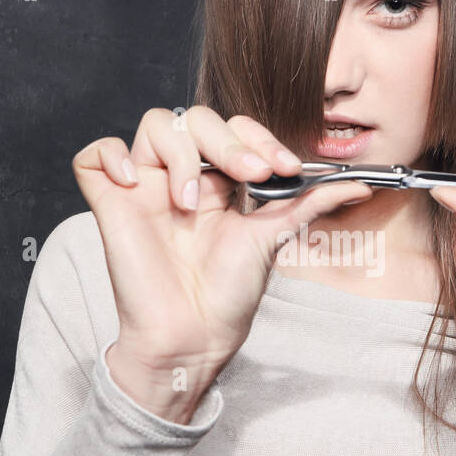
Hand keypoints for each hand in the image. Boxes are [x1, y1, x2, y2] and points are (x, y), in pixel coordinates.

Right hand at [73, 106, 373, 421]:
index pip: (232, 128)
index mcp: (219, 181)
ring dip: (181, 156)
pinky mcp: (110, 204)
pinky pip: (95, 156)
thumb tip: (360, 184)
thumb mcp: (274, 238)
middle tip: (249, 175)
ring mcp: (144, 188)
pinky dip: (112, 156)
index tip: (282, 168)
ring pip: (153, 126)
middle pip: (195, 119)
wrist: (194, 336)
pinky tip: (135, 183)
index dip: (256, 137)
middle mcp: (182, 177)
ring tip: (191, 204)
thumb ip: (311, 203)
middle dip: (228, 141)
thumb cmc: (229, 295)